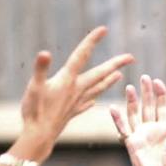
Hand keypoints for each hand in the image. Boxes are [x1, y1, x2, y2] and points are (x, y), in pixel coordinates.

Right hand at [18, 26, 132, 160]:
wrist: (39, 136)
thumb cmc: (35, 111)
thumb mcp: (34, 87)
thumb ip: (40, 69)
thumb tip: (45, 53)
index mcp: (68, 80)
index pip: (82, 56)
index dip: (91, 41)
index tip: (103, 29)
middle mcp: (77, 90)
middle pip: (100, 73)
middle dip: (115, 64)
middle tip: (131, 57)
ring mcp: (76, 102)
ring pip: (97, 88)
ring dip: (109, 81)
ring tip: (120, 76)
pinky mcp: (72, 112)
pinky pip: (87, 103)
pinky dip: (92, 99)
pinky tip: (94, 100)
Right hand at [110, 75, 165, 165]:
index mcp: (165, 128)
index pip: (163, 107)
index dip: (161, 94)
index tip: (158, 82)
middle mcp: (152, 128)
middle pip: (148, 105)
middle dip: (147, 92)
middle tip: (144, 77)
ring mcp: (140, 133)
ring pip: (135, 113)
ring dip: (132, 101)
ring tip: (130, 87)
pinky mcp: (131, 141)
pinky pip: (123, 128)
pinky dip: (118, 119)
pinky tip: (112, 108)